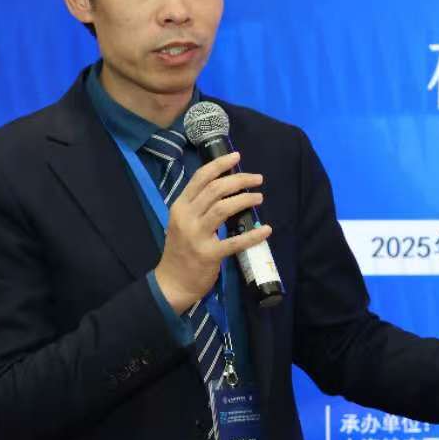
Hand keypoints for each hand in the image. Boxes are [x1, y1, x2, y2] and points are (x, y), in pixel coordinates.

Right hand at [153, 151, 271, 311]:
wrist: (172, 282)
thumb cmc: (180, 250)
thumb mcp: (182, 222)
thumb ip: (198, 206)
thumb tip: (226, 188)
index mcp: (180, 207)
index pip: (200, 178)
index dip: (219, 165)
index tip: (237, 156)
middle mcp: (186, 218)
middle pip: (215, 189)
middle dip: (239, 180)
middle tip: (257, 179)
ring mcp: (196, 236)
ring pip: (224, 208)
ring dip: (245, 200)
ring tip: (259, 198)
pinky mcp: (209, 255)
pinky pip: (234, 242)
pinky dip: (252, 235)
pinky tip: (266, 230)